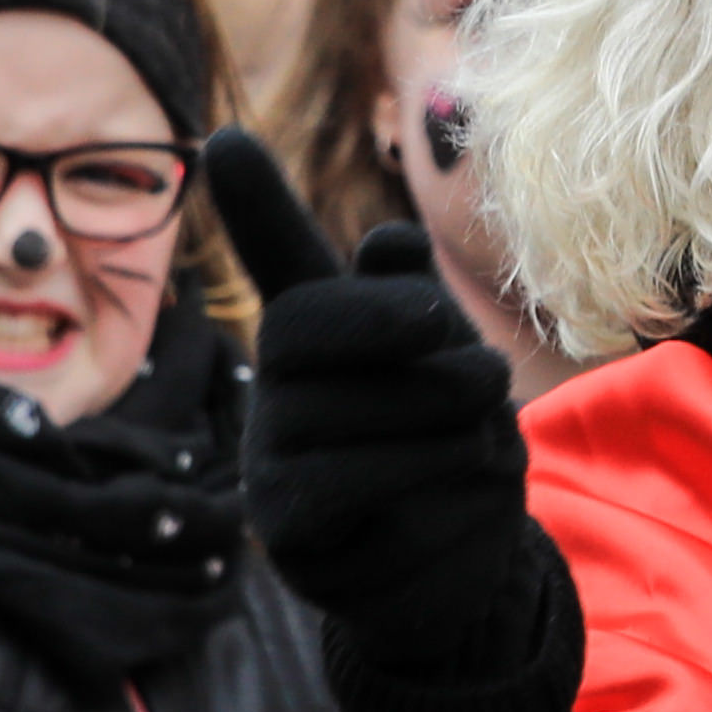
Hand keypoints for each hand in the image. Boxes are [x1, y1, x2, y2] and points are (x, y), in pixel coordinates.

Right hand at [206, 128, 547, 673]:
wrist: (457, 572)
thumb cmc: (451, 448)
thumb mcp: (453, 367)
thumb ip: (418, 310)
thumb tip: (387, 244)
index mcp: (316, 338)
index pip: (282, 261)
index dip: (257, 204)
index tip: (226, 138)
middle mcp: (275, 390)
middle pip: (320, 327)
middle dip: (424, 343)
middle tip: (485, 378)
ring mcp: (269, 462)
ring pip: (368, 410)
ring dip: (462, 431)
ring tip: (478, 449)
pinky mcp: (287, 532)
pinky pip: (367, 486)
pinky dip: (440, 489)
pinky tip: (456, 503)